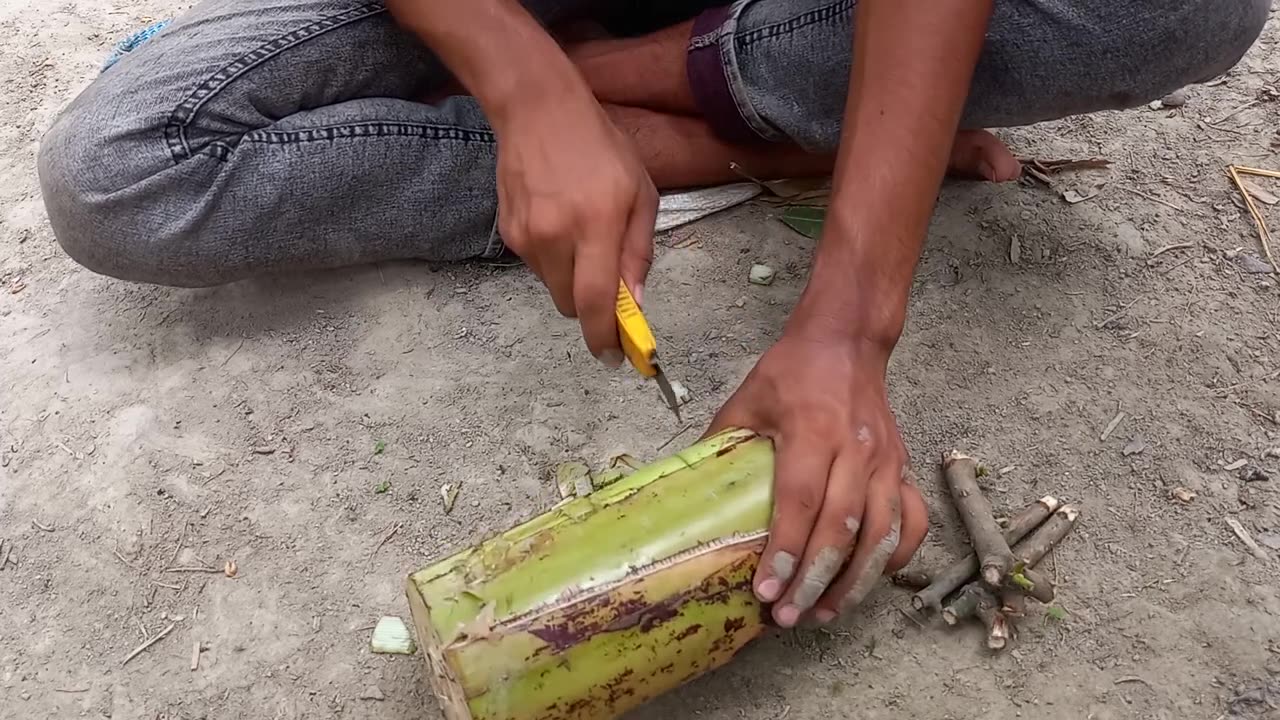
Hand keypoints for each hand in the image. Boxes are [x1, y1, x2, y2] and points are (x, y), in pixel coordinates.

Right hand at [494, 90, 657, 365]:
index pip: (595, 300)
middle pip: (572, 306)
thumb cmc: (600, 148)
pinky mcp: (509, 233)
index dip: (604, 337)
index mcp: (597, 225)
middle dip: (592, 308)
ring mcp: (527, 237)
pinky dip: (554, 260)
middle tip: (608, 288)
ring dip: (573, 281)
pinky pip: (538, 267)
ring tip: (582, 236)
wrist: (538, 111)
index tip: (614, 357)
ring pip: (554, 288)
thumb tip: (635, 303)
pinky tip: (560, 222)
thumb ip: (639, 252)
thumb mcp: (641, 194)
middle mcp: (557, 236)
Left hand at [707, 329, 928, 626]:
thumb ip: (720, 444)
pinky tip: (869, 581)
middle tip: (789, 616)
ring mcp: (886, 461)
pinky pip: (911, 521)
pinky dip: (896, 556)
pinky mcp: (902, 468)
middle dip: (814, 578)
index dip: (784, 549)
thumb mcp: (746, 399)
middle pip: (841, 527)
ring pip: (881, 534)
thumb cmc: (791, 372)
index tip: (767, 589)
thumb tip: (686, 492)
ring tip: (824, 612)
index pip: (800, 500)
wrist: (846, 342)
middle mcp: (855, 449)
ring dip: (854, 581)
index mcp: (812, 429)